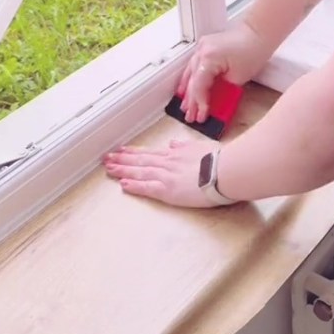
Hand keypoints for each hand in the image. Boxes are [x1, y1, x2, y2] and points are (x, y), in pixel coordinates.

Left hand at [103, 139, 230, 207]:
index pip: (150, 153)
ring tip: (109, 169)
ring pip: (140, 172)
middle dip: (122, 160)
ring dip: (123, 170)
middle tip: (107, 158)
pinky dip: (135, 186)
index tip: (122, 150)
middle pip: (140, 161)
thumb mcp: (201, 147)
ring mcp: (167, 175)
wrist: (226, 169)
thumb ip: (186, 147)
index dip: (135, 153)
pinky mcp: (169, 190)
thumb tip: (174, 143)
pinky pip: (147, 187)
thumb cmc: (220, 160)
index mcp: (176, 154)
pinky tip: (123, 186)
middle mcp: (168, 163)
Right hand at [178, 20, 270, 124]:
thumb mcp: (238, 78)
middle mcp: (201, 51)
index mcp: (208, 58)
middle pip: (192, 81)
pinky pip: (194, 66)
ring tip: (185, 107)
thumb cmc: (253, 51)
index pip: (199, 86)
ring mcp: (201, 47)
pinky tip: (186, 88)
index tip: (202, 116)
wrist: (258, 33)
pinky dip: (192, 78)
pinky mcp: (205, 47)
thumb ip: (223, 91)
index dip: (200, 103)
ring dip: (188, 91)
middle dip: (191, 101)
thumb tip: (214, 103)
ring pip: (190, 73)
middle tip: (190, 117)